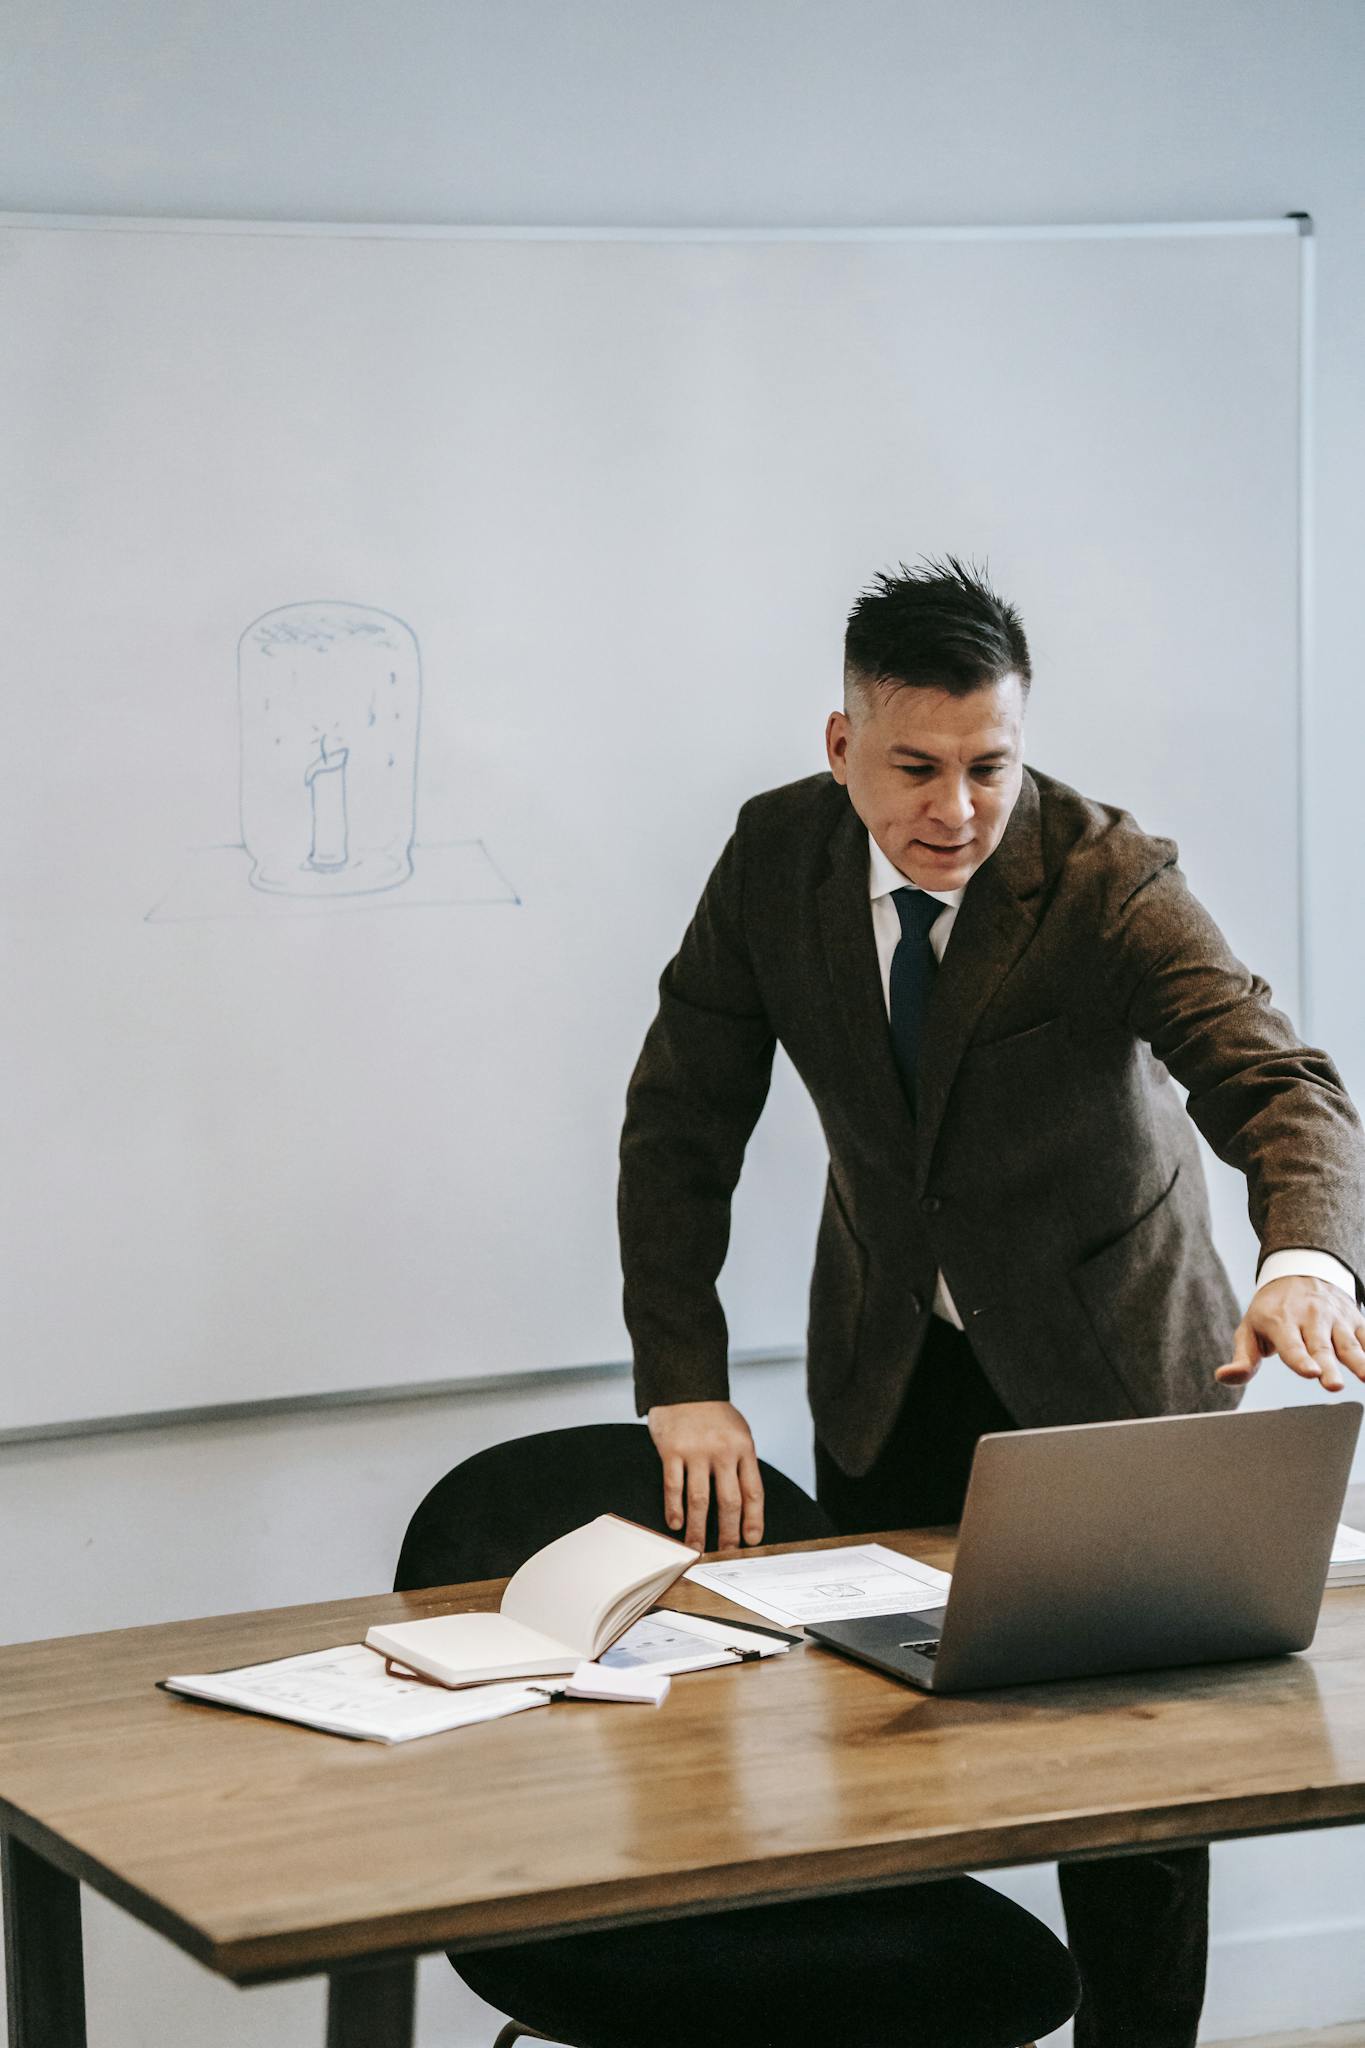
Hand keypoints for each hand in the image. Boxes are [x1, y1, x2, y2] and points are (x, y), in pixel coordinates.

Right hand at [646, 1400, 764, 1550]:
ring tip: (696, 1548)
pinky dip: (674, 1509)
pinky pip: (673, 1486)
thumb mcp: (738, 1432)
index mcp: (743, 1448)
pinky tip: (675, 1524)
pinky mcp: (671, 1451)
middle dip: (728, 1533)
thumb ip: (741, 1463)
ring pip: (700, 1500)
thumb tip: (745, 1505)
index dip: (754, 1519)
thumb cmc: (713, 1414)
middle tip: (725, 1552)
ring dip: (698, 1529)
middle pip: (728, 1501)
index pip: (753, 1491)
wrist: (684, 1385)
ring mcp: (696, 1451)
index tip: (753, 1541)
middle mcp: (722, 1451)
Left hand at [1216, 1275, 1364, 1393]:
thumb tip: (1223, 1377)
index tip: (1310, 1373)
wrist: (1299, 1270)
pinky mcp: (1354, 1319)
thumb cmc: (1270, 1310)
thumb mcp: (1249, 1329)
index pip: (1291, 1345)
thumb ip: (1242, 1358)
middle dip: (1327, 1366)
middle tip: (1333, 1385)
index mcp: (1280, 1321)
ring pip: (1348, 1343)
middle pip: (1320, 1347)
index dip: (1300, 1360)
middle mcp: (1310, 1317)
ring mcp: (1335, 1317)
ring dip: (1359, 1361)